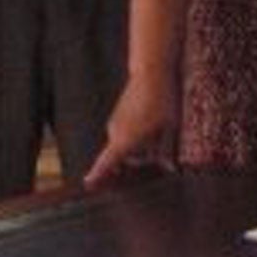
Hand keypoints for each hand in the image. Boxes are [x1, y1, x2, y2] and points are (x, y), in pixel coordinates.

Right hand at [84, 71, 179, 186]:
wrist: (150, 72)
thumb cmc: (162, 101)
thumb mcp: (169, 127)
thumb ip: (165, 149)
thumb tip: (169, 169)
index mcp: (124, 140)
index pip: (107, 162)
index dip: (97, 174)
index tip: (87, 184)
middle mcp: (114, 133)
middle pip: (125, 156)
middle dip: (140, 158)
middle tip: (160, 150)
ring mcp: (114, 122)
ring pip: (126, 143)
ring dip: (140, 144)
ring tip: (159, 129)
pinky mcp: (118, 114)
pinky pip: (125, 131)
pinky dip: (136, 133)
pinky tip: (152, 120)